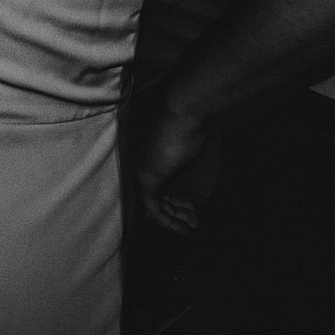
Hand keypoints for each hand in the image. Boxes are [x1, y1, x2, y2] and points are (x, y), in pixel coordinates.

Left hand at [133, 86, 211, 233]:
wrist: (185, 108)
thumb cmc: (190, 118)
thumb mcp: (188, 142)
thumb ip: (183, 154)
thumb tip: (194, 155)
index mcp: (147, 154)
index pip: (155, 184)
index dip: (172, 199)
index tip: (190, 206)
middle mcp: (140, 162)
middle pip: (154, 196)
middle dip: (175, 211)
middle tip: (193, 221)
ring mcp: (140, 170)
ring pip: (152, 204)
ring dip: (173, 218)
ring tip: (191, 226)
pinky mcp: (145, 176)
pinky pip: (152, 207)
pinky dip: (166, 220)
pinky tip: (182, 227)